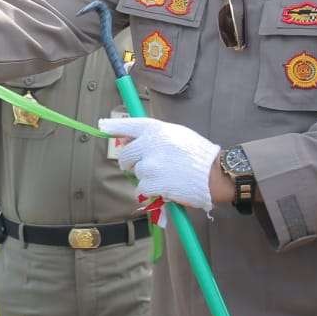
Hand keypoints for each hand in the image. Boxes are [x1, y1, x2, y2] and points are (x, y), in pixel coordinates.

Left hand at [98, 116, 219, 211]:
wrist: (213, 174)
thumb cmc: (196, 153)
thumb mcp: (175, 133)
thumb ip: (153, 135)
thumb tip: (129, 139)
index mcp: (155, 129)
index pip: (127, 125)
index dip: (112, 127)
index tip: (102, 127)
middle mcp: (148, 144)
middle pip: (125, 155)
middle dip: (132, 162)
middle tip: (147, 165)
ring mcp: (149, 164)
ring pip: (136, 173)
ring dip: (146, 177)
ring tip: (166, 175)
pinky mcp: (152, 183)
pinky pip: (142, 188)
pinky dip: (151, 190)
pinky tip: (166, 185)